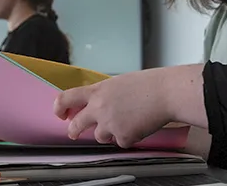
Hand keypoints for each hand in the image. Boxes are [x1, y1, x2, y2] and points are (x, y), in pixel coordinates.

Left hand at [53, 69, 174, 148]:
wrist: (166, 93)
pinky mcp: (123, 136)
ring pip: (99, 136)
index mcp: (99, 90)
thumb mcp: (120, 82)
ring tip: (126, 122)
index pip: (68, 97)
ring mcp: (110, 123)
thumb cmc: (150, 84)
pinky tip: (139, 125)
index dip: (59, 106)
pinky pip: (121, 142)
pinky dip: (129, 137)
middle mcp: (100, 107)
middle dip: (73, 130)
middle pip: (76, 124)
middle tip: (74, 132)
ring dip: (108, 133)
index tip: (59, 112)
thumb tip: (100, 104)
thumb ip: (106, 94)